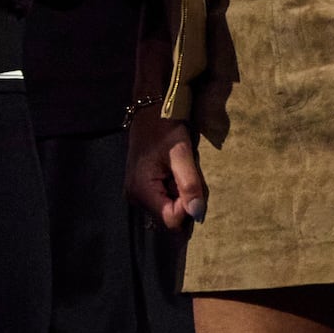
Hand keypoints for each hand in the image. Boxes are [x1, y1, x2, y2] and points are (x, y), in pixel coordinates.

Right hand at [125, 115, 206, 230]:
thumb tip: (198, 214)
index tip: (195, 186)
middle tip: (190, 177)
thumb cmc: (165, 128)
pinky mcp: (140, 189)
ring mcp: (136, 194)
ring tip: (183, 173)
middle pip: (168, 218)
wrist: (150, 111)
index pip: (171, 220)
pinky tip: (176, 174)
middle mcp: (135, 198)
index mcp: (142, 190)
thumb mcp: (182, 153)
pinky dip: (174, 192)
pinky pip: (163, 201)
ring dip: (181, 198)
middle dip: (185, 204)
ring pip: (167, 211)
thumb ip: (190, 184)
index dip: (188, 209)